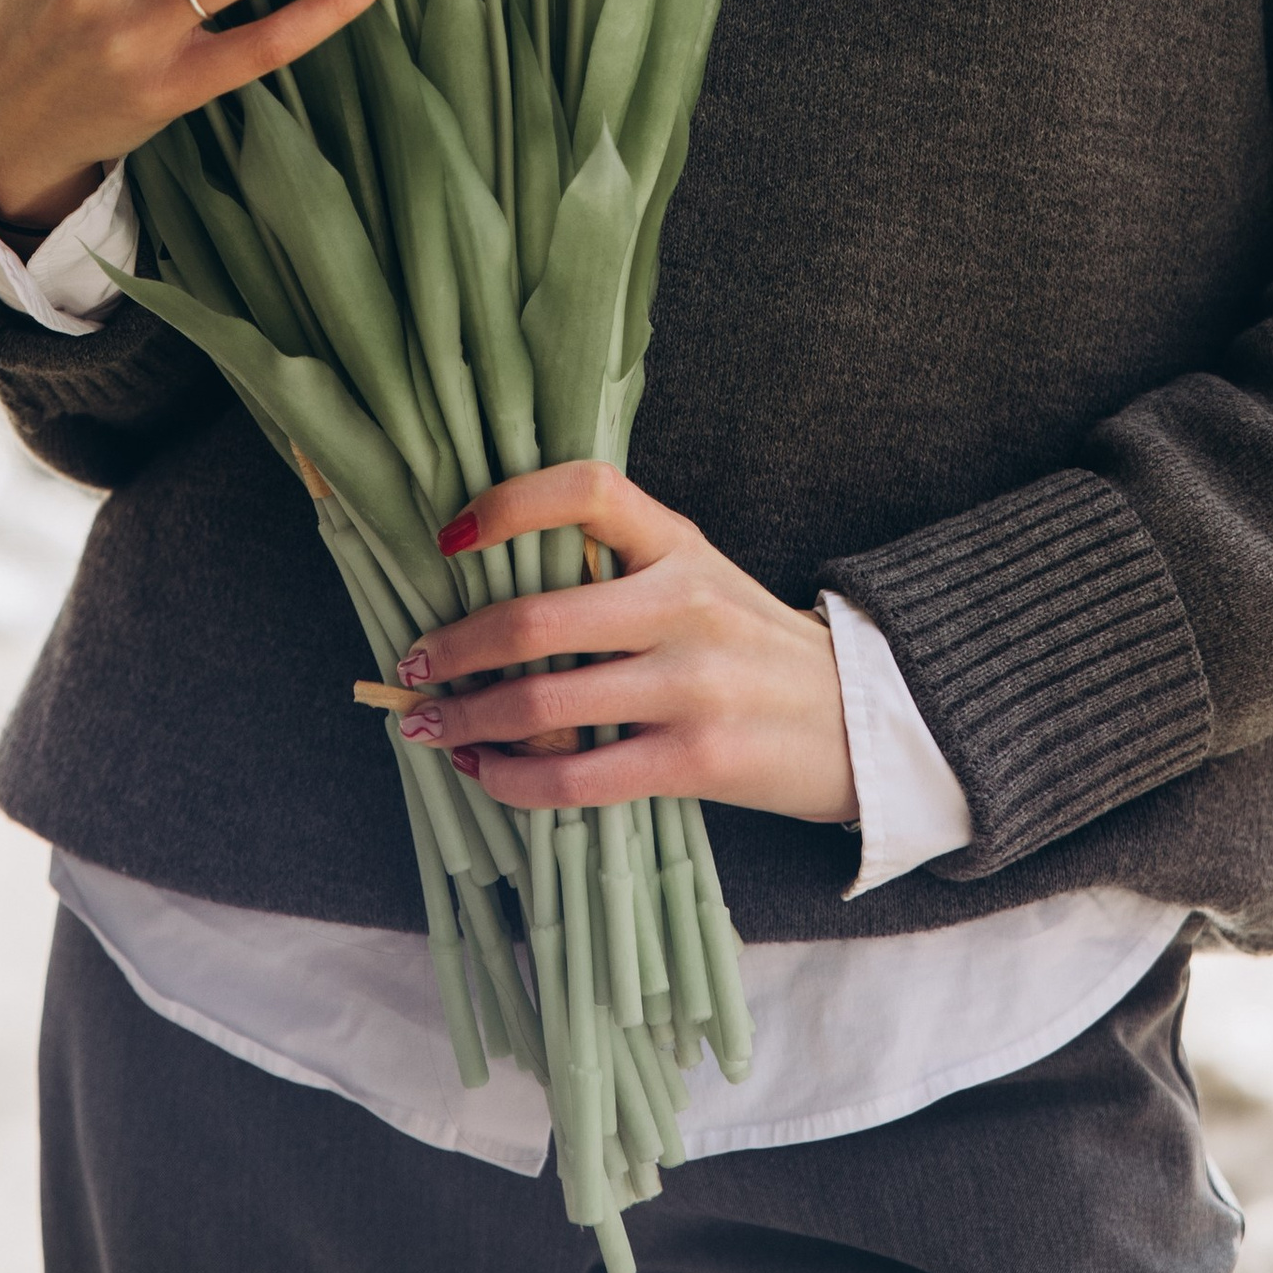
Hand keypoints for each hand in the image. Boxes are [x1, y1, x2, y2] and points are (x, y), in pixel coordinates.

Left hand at [391, 462, 857, 827]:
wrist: (859, 720)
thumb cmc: (753, 645)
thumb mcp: (700, 576)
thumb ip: (619, 568)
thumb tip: (495, 581)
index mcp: (679, 544)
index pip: (587, 491)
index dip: (508, 504)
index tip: (449, 538)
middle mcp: (683, 604)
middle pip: (537, 617)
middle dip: (454, 646)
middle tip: (412, 661)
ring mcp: (691, 685)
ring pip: (543, 703)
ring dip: (466, 717)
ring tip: (430, 725)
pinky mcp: (694, 761)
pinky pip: (577, 778)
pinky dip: (513, 780)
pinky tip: (486, 773)